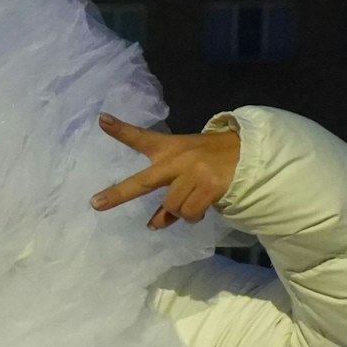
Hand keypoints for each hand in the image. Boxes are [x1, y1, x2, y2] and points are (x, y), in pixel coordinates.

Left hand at [89, 112, 240, 229]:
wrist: (250, 155)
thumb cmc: (212, 160)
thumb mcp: (188, 166)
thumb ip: (169, 192)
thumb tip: (154, 225)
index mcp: (171, 148)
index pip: (142, 138)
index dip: (121, 130)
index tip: (101, 120)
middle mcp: (178, 160)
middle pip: (143, 181)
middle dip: (118, 194)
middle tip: (95, 204)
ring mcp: (193, 173)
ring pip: (171, 206)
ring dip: (179, 212)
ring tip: (192, 204)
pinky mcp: (208, 186)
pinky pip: (189, 213)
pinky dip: (192, 217)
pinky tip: (202, 209)